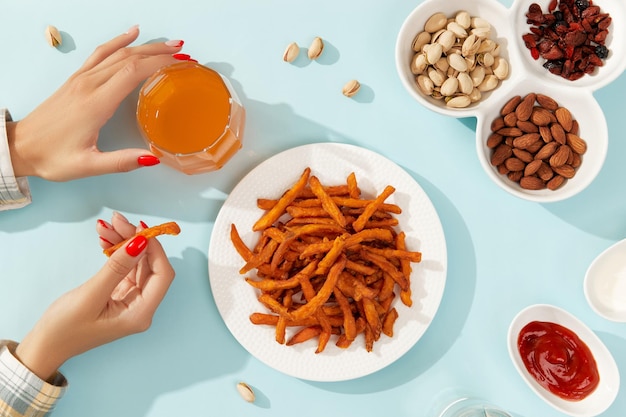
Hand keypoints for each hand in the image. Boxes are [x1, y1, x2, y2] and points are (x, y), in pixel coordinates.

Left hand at [6, 26, 188, 180]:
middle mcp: (88, 85)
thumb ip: (121, 162)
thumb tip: (152, 157)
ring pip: (117, 53)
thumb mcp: (87, 166)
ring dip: (145, 46)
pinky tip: (132, 34)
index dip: (158, 64)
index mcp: (94, 103)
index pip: (132, 72)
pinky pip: (101, 53)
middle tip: (184, 53)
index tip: (180, 64)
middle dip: (159, 53)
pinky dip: (119, 41)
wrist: (20, 147)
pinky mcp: (76, 79)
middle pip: (129, 58)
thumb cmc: (52, 157)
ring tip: (169, 44)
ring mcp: (81, 79)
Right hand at [15, 212, 174, 380]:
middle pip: (149, 265)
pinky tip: (104, 239)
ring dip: (122, 242)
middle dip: (134, 240)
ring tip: (104, 226)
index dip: (154, 249)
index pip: (162, 275)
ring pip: (135, 263)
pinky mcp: (118, 294)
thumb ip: (117, 268)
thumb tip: (141, 243)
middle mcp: (140, 307)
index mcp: (140, 313)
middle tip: (116, 220)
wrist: (44, 346)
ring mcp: (130, 300)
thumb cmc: (64, 329)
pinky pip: (123, 267)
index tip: (139, 229)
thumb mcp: (91, 295)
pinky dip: (115, 252)